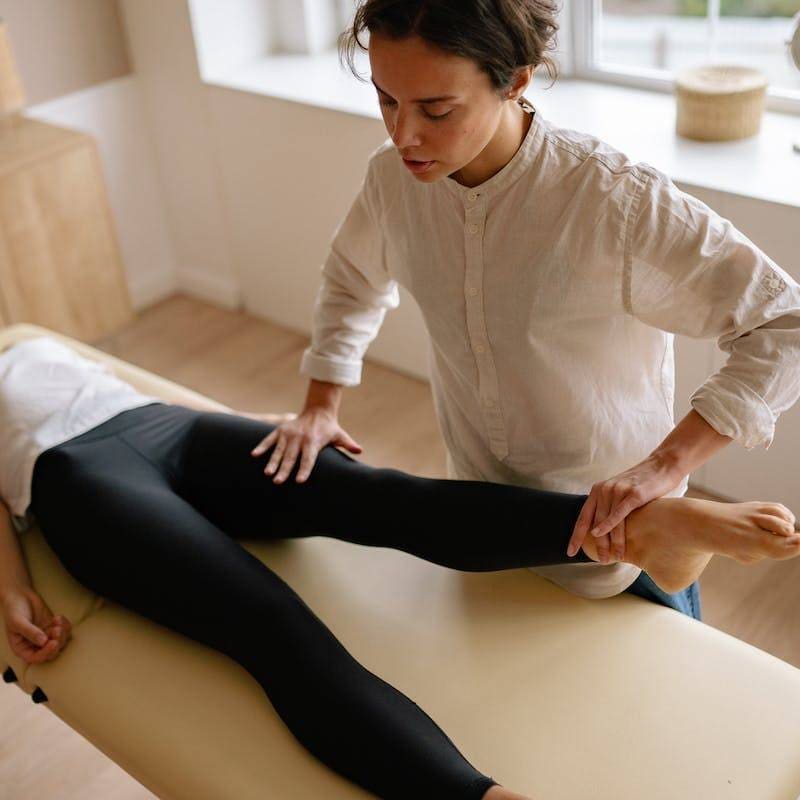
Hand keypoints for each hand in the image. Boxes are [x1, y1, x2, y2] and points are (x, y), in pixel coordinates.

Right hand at [2, 586, 71, 664]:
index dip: (45, 653)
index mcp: (22, 648)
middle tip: (57, 630)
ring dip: (63, 633)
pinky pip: (65, 630)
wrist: (19, 596)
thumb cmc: (14, 611)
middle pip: (51, 653)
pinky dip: (65, 625)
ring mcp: (46, 636)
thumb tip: (43, 642)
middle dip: (57, 642)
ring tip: (57, 621)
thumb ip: (30, 632)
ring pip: (60, 642)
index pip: (35, 658)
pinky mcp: (53, 626)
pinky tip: (58, 617)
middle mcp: (35, 645)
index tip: (53, 643)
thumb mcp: (18, 622)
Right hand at [250, 407, 362, 483]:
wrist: (318, 410)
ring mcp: (288, 434)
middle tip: (278, 482)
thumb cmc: (329, 428)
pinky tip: (254, 455)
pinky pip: (269, 440)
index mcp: (313, 441)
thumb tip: (359, 450)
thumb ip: (348, 443)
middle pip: (291, 457)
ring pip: (279, 450)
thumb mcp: (340, 435)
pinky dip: (262, 446)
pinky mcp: (280, 430)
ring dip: (272, 462)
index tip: (299, 480)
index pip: (308, 459)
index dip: (304, 469)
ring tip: (267, 473)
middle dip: (284, 470)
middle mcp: (299, 438)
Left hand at [567, 455, 683, 562]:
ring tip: (612, 557)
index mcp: (598, 490)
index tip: (570, 552)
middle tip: (600, 560)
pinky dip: (609, 524)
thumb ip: (609, 507)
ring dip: (609, 541)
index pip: (583, 517)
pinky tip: (602, 534)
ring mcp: (618, 490)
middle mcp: (604, 489)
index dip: (576, 536)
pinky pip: (619, 512)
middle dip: (596, 544)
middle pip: (594, 522)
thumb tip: (603, 532)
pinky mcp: (634, 493)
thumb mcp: (619, 493)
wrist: (662, 465)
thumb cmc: (642, 483)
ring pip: (608, 520)